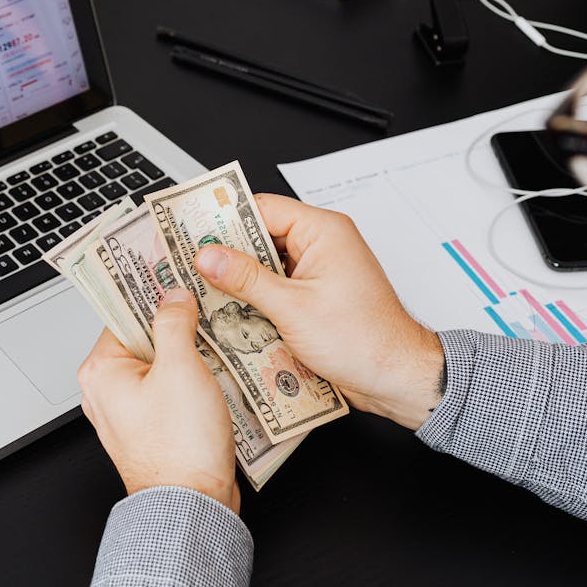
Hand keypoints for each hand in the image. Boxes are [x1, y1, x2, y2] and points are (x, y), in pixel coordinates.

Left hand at [77, 289, 240, 512]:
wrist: (192, 505)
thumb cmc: (178, 447)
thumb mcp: (180, 368)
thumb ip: (174, 323)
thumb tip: (173, 298)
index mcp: (101, 371)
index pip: (123, 314)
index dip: (151, 294)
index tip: (173, 277)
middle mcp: (106, 391)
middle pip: (142, 338)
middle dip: (175, 324)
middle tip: (202, 304)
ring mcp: (128, 412)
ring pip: (159, 365)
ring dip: (187, 352)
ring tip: (215, 336)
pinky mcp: (151, 428)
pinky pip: (169, 390)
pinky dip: (190, 379)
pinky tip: (215, 371)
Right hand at [194, 194, 444, 430]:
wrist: (396, 378)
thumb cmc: (365, 340)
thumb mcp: (292, 308)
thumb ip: (246, 279)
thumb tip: (209, 257)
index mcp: (324, 231)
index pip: (262, 209)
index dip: (225, 219)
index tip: (192, 230)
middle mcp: (322, 245)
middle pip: (260, 237)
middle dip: (227, 253)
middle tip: (190, 264)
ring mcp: (318, 272)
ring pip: (265, 265)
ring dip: (239, 280)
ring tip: (205, 289)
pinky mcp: (314, 296)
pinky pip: (275, 287)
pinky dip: (254, 298)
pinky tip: (231, 311)